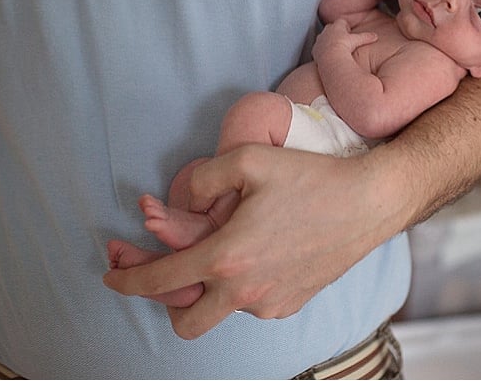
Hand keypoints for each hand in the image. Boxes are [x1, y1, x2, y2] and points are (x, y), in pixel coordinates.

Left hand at [102, 144, 404, 338]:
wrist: (369, 202)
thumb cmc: (309, 177)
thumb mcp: (247, 159)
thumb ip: (200, 181)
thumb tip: (180, 203)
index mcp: (227, 256)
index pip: (161, 279)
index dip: (128, 278)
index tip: (111, 274)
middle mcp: (245, 291)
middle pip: (183, 320)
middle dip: (163, 302)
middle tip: (160, 269)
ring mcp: (270, 303)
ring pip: (218, 310)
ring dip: (204, 290)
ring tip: (212, 251)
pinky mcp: (290, 304)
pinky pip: (249, 303)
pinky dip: (237, 287)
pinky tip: (248, 254)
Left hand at [312, 19, 376, 61]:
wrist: (330, 56)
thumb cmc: (343, 47)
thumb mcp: (357, 40)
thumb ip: (366, 37)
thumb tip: (375, 37)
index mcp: (337, 26)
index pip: (341, 22)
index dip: (346, 27)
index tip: (349, 32)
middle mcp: (327, 31)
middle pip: (331, 28)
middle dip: (336, 32)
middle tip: (343, 40)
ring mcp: (320, 39)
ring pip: (324, 37)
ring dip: (329, 41)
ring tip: (335, 48)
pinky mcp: (316, 49)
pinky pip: (319, 48)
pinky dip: (323, 50)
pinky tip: (328, 56)